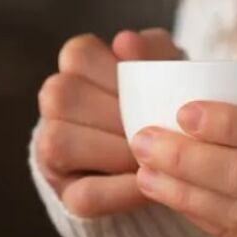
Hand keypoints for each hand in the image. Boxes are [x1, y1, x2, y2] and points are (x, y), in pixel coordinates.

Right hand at [36, 28, 182, 216]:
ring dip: (116, 151)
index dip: (113, 69)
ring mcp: (54, 151)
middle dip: (118, 114)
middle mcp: (58, 106)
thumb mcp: (169, 70)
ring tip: (155, 154)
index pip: (78, 54)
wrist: (181, 153)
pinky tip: (151, 184)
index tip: (149, 85)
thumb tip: (125, 41)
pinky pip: (84, 195)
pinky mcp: (68, 194)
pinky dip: (121, 191)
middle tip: (160, 125)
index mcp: (80, 68)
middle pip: (65, 97)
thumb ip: (153, 50)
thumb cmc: (170, 101)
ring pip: (60, 143)